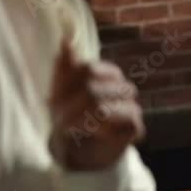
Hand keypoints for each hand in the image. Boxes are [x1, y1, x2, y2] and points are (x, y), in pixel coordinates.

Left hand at [49, 40, 144, 170]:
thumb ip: (64, 67)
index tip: (54, 100)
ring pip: (104, 108)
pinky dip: (102, 130)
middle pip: (92, 90)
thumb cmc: (72, 117)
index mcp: (107, 73)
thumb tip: (65, 40)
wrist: (83, 150)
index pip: (88, 70)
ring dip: (82, 121)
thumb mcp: (60, 92)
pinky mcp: (136, 127)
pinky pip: (119, 124)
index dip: (67, 85)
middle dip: (71, 108)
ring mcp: (131, 106)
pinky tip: (93, 133)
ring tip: (74, 127)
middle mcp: (122, 87)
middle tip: (60, 120)